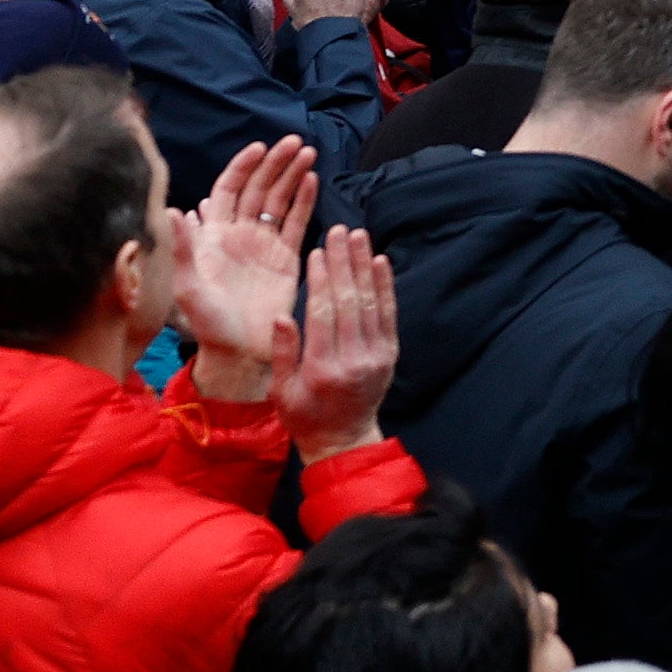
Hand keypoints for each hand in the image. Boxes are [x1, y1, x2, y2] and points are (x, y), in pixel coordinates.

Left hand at [170, 140, 321, 387]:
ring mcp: (264, 245)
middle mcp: (240, 235)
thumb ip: (185, 250)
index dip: (243, 166)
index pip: (230, 189)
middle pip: (259, 188)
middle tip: (294, 143)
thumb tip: (175, 210)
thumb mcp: (189, 288)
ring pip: (280, 200)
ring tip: (308, 154)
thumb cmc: (208, 325)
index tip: (260, 148)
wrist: (239, 353)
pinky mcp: (286, 259)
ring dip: (292, 175)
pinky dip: (305, 201)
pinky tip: (312, 180)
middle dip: (275, 163)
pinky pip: (296, 223)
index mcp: (215, 237)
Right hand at [282, 227, 397, 459]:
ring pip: (370, 302)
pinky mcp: (390, 354)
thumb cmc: (305, 418)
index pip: (323, 313)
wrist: (345, 441)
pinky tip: (379, 262)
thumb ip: (284, 354)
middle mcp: (354, 359)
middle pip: (348, 300)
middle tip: (339, 230)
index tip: (317, 251)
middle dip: (343, 262)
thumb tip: (281, 316)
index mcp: (323, 369)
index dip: (321, 279)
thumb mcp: (282, 393)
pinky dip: (385, 286)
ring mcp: (376, 356)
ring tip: (358, 236)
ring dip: (364, 265)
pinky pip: (388, 313)